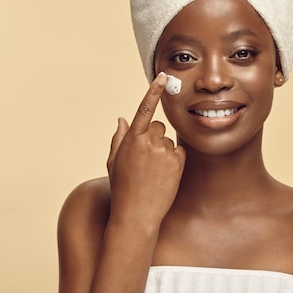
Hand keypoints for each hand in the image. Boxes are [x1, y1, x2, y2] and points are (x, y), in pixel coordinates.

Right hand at [106, 72, 185, 227]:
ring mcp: (165, 152)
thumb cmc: (122, 188)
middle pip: (157, 126)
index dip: (154, 91)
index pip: (144, 109)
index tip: (164, 77)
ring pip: (167, 140)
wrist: (137, 215)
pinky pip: (179, 151)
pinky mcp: (178, 162)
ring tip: (153, 172)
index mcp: (132, 140)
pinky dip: (174, 159)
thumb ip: (118, 138)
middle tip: (145, 159)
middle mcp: (149, 142)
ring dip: (162, 151)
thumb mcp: (113, 162)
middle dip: (153, 137)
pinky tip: (164, 174)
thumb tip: (122, 119)